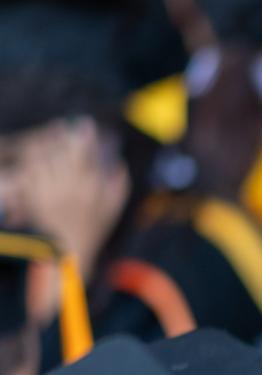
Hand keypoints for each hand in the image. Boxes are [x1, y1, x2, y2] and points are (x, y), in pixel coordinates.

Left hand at [10, 119, 128, 276]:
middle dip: (62, 136)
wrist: (69, 249)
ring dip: (45, 146)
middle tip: (63, 127)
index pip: (85, 153)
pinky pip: (29, 172)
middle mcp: (69, 188)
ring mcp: (49, 193)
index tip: (85, 124)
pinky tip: (36, 157)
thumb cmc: (94, 229)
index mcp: (90, 188)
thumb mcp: (114, 208)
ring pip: (43, 159)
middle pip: (62, 152)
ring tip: (48, 139)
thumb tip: (118, 162)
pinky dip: (31, 162)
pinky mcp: (33, 199)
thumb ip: (120, 184)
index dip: (84, 135)